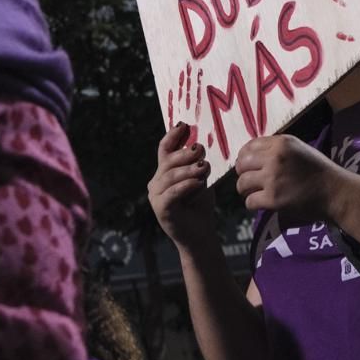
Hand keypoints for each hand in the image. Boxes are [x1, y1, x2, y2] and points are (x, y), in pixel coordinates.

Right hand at [148, 123, 216, 248]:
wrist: (200, 234)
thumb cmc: (200, 205)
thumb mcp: (200, 179)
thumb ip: (196, 164)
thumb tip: (199, 144)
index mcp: (164, 172)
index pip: (164, 150)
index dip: (172, 136)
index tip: (184, 125)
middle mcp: (156, 182)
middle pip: (167, 161)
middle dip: (185, 154)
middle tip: (200, 151)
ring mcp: (156, 196)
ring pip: (170, 176)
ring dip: (189, 170)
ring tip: (203, 168)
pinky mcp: (161, 209)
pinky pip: (172, 193)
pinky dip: (186, 186)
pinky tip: (198, 183)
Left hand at [233, 134, 346, 222]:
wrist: (335, 191)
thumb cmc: (319, 171)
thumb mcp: (299, 149)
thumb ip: (277, 149)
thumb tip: (252, 155)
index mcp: (282, 143)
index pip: (249, 146)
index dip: (244, 157)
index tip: (247, 166)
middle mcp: (275, 158)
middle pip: (242, 164)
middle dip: (243, 174)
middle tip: (249, 182)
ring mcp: (273, 178)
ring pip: (242, 183)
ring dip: (246, 190)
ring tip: (254, 193)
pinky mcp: (273, 199)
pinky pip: (250, 201)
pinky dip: (253, 204)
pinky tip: (262, 203)